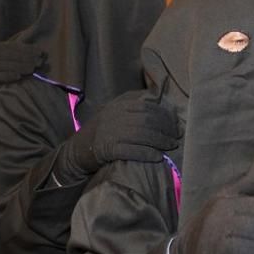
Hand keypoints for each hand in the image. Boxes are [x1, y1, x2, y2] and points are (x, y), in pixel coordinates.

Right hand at [0, 41, 43, 142]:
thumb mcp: (2, 58)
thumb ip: (16, 52)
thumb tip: (38, 49)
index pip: (15, 46)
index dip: (29, 49)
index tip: (41, 52)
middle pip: (11, 55)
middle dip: (27, 58)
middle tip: (40, 62)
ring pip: (5, 65)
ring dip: (20, 67)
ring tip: (32, 69)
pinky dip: (7, 76)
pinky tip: (18, 77)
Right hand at [55, 91, 178, 181]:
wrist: (76, 151)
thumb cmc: (101, 131)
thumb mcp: (114, 111)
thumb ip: (133, 102)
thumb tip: (158, 96)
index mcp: (118, 104)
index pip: (147, 106)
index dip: (165, 115)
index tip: (176, 123)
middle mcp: (115, 115)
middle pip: (147, 120)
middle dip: (165, 128)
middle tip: (177, 136)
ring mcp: (110, 131)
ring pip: (142, 134)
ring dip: (160, 141)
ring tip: (171, 146)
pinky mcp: (107, 148)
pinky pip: (131, 150)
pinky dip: (147, 153)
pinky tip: (157, 157)